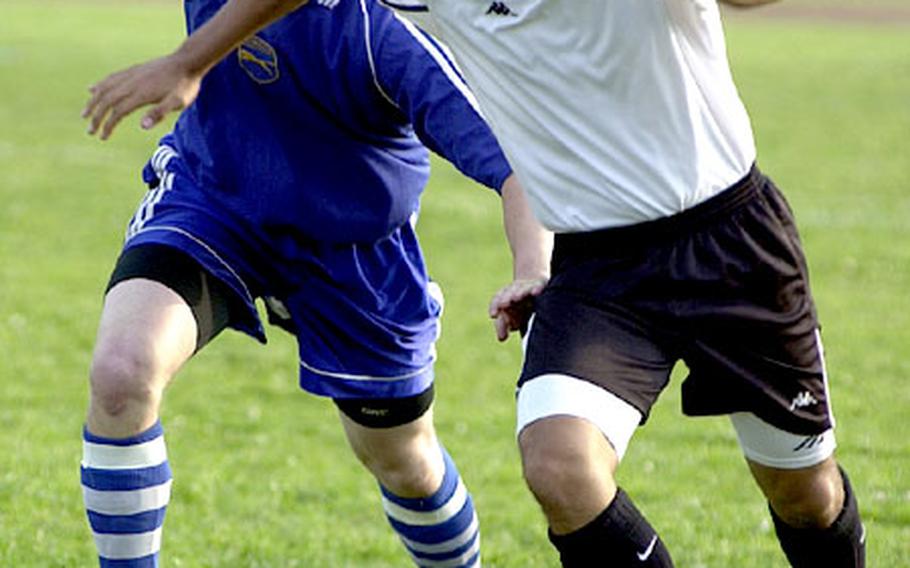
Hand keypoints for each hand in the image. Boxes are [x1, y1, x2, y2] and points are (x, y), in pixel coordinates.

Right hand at [82, 53, 202, 139]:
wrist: (188, 62)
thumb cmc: (185, 85)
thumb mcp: (178, 103)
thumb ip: (159, 113)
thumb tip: (142, 126)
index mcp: (141, 94)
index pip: (118, 112)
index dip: (108, 125)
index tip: (103, 137)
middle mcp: (132, 83)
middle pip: (107, 101)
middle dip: (96, 117)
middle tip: (90, 131)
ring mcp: (131, 75)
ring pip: (105, 88)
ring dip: (93, 101)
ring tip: (84, 113)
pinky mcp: (133, 70)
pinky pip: (111, 78)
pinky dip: (100, 85)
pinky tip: (92, 89)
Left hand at [488, 276, 547, 341]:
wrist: (539, 291)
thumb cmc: (522, 309)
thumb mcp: (513, 318)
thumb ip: (504, 325)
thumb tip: (501, 338)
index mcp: (506, 296)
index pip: (498, 299)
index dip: (494, 306)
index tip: (493, 315)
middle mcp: (516, 290)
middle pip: (508, 293)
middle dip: (505, 298)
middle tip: (503, 305)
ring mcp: (528, 287)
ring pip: (522, 289)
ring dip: (519, 293)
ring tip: (516, 297)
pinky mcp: (541, 285)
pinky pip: (538, 286)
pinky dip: (536, 289)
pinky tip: (536, 293)